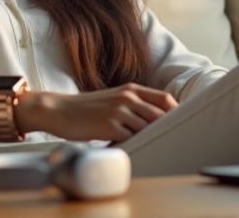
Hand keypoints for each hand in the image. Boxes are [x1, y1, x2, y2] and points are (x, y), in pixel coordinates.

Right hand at [16, 83, 176, 142]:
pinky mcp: (109, 126)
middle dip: (167, 129)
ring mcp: (119, 111)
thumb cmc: (86, 108)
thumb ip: (133, 104)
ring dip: (149, 139)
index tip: (180, 124)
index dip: (176, 112)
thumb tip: (155, 120)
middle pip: (160, 115)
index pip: (164, 99)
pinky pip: (131, 139)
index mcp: (131, 89)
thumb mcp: (113, 99)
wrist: (59, 110)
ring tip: (151, 148)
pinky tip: (131, 150)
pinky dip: (133, 146)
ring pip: (147, 128)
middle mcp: (128, 98)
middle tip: (171, 141)